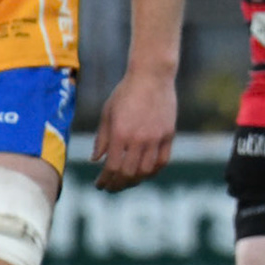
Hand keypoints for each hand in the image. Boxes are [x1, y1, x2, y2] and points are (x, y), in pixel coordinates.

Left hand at [93, 67, 176, 190]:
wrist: (152, 76)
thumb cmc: (125, 93)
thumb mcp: (107, 114)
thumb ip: (101, 139)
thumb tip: (95, 160)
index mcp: (120, 134)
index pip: (112, 167)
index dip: (105, 180)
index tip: (99, 185)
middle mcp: (139, 139)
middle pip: (129, 173)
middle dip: (118, 184)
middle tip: (111, 188)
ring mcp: (156, 138)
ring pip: (147, 170)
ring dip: (135, 180)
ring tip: (127, 182)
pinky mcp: (169, 134)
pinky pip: (163, 160)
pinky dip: (153, 171)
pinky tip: (145, 172)